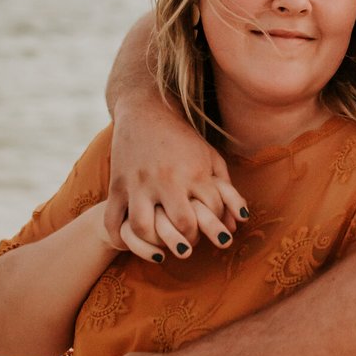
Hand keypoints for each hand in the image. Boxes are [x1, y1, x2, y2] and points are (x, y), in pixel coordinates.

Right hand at [105, 93, 247, 258]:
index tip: (213, 231)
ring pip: (144, 227)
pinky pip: (113, 220)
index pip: (212, 211)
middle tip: (190, 244)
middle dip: (190, 240)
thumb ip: (228, 190)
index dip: (216, 227)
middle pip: (183, 224)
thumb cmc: (183, 138)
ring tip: (162, 246)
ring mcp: (139, 183)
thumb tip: (242, 221)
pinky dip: (119, 237)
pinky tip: (130, 241)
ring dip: (155, 243)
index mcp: (194, 172)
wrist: (145, 110)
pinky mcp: (117, 184)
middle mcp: (167, 179)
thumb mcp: (211, 157)